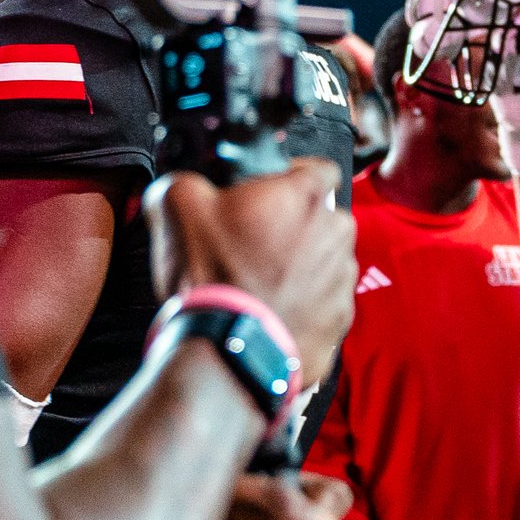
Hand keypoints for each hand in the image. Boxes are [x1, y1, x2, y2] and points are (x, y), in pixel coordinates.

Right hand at [148, 157, 354, 388]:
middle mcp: (336, 233)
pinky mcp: (341, 318)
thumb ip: (186, 181)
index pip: (319, 168)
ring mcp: (343, 278)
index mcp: (306, 197)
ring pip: (327, 259)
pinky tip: (271, 309)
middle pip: (324, 217)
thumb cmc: (211, 278)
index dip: (292, 176)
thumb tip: (184, 184)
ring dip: (303, 265)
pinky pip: (326, 300)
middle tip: (257, 242)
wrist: (227, 351)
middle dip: (297, 224)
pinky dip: (306, 303)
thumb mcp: (176, 207)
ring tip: (260, 282)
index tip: (271, 191)